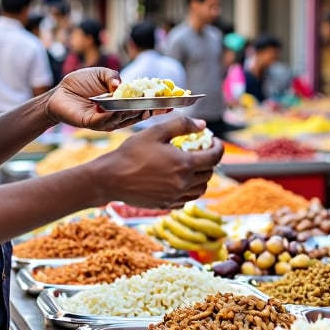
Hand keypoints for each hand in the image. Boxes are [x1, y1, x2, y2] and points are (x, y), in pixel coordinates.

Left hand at [46, 67, 168, 130]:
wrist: (58, 93)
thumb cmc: (79, 83)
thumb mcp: (100, 74)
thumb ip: (112, 77)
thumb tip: (121, 84)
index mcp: (122, 103)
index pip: (143, 105)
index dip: (157, 105)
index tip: (172, 102)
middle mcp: (117, 114)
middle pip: (138, 115)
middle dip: (151, 110)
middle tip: (163, 106)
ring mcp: (106, 121)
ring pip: (123, 119)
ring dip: (132, 113)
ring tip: (142, 106)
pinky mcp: (92, 123)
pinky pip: (105, 121)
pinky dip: (111, 116)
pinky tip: (117, 109)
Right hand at [97, 115, 222, 208]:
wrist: (110, 178)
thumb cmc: (131, 153)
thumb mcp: (156, 132)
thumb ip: (181, 125)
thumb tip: (202, 125)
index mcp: (184, 164)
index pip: (215, 157)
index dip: (219, 147)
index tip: (214, 141)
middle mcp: (183, 183)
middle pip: (209, 173)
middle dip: (209, 160)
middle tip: (201, 151)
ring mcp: (175, 196)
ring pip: (201, 189)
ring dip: (202, 177)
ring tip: (192, 166)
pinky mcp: (166, 204)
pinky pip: (187, 199)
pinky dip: (189, 190)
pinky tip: (179, 180)